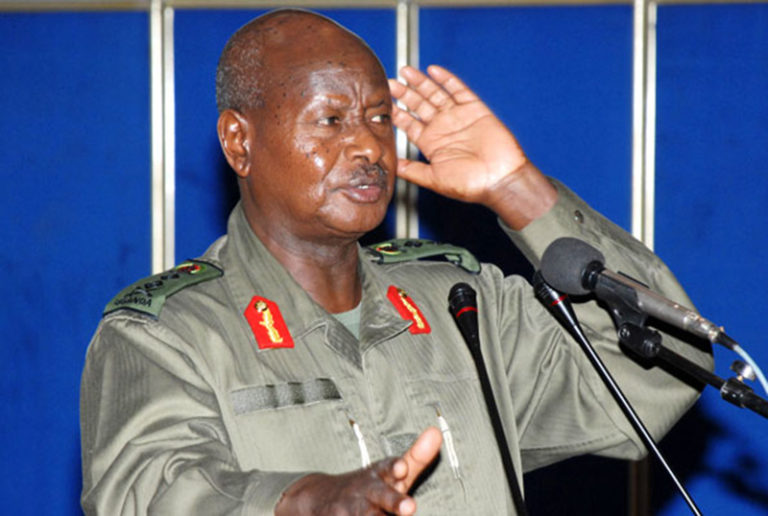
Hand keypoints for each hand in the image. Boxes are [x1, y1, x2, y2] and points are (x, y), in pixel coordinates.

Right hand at [275, 426, 442, 514]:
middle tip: (410, 506)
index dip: (395, 468)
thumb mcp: (391, 471)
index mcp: (380, 474)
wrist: (321, 498)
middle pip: (382, 497)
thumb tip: (437, 432)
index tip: (402, 468)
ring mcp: (352, 510)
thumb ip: (416, 457)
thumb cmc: (371, 486)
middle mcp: (367, 492)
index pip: (389, 468)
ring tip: (398, 513)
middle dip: (395, 501)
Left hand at [389, 65, 555, 228]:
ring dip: (421, 83)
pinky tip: (434, 71)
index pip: (409, 124)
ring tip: (406, 72)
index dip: (396, 113)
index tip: (383, 102)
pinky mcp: (475, 110)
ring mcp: (458, 117)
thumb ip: (412, 170)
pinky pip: (459, 90)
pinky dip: (447, 80)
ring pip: (436, 95)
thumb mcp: (434, 179)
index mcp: (431, 144)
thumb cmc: (469, 185)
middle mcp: (443, 128)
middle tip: (390, 82)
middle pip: (419, 105)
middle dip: (405, 93)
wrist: (499, 179)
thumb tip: (392, 167)